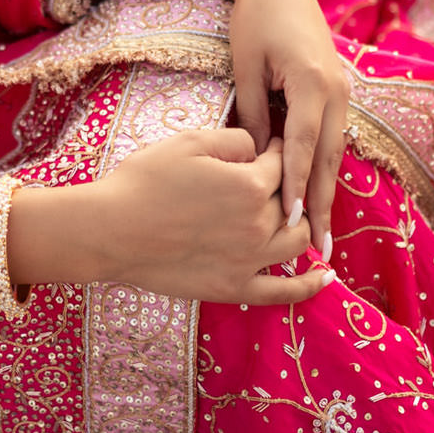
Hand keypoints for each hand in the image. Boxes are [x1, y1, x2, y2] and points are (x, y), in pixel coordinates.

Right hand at [81, 129, 330, 303]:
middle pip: (291, 201)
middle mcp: (258, 224)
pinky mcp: (234, 288)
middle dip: (285, 185)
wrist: (109, 231)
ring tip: (291, 216)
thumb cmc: (143, 182)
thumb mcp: (188, 143)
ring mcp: (249, 261)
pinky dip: (308, 286)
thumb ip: (234, 140)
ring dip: (299, 225)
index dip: (277, 150)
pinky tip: (324, 277)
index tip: (269, 147)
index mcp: (249, 185)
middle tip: (270, 179)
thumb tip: (257, 148)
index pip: (282, 163)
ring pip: (297, 242)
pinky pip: (283, 292)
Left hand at [189, 0, 350, 260]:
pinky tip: (319, 196)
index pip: (302, 147)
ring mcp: (341, 90)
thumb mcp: (245, 66)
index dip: (297, 187)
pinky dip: (324, 167)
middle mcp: (335, 90)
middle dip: (323, 206)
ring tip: (322, 236)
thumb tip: (257, 162)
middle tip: (319, 251)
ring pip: (333, 151)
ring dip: (327, 192)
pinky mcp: (336, 90)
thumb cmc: (253, 20)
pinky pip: (331, 137)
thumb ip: (252, 115)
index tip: (292, 223)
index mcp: (310, 83)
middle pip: (327, 158)